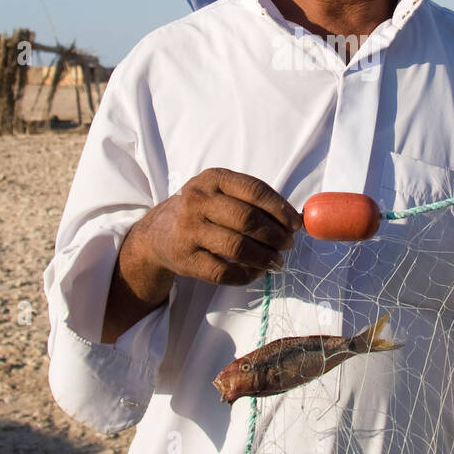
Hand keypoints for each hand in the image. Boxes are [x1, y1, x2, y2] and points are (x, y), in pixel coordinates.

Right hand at [137, 167, 301, 286]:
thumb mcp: (220, 192)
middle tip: (287, 245)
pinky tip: (255, 272)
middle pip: (248, 220)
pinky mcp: (186, 259)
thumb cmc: (201, 210)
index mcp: (213, 179)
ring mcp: (189, 230)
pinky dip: (245, 275)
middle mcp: (198, 200)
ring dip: (264, 257)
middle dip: (275, 235)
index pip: (255, 191)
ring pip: (238, 248)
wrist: (158, 233)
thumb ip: (252, 200)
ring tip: (276, 261)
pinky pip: (223, 272)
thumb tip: (295, 219)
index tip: (296, 224)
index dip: (280, 209)